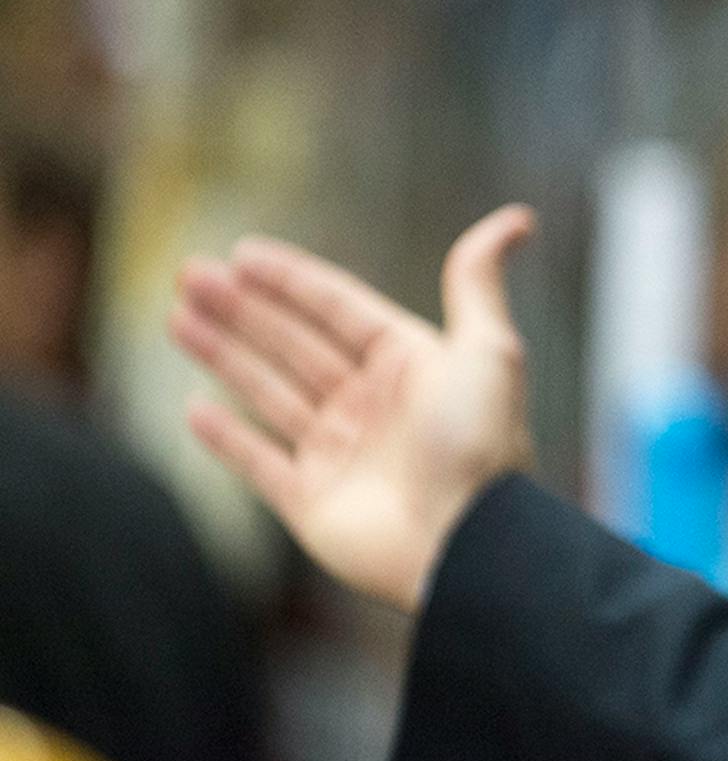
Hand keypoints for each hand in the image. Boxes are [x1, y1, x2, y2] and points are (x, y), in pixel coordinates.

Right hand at [169, 205, 537, 612]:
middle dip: (242, 308)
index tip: (241, 253)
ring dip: (224, 355)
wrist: (465, 542)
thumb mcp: (487, 349)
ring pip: (268, 392)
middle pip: (294, 343)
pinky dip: (225, 437)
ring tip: (178, 317)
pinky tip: (193, 407)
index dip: (291, 280)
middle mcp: (373, 405)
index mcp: (411, 364)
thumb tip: (517, 219)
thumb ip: (478, 282)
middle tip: (187, 275)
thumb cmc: (479, 443)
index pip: (338, 309)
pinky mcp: (312, 504)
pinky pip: (259, 463)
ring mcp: (340, 454)